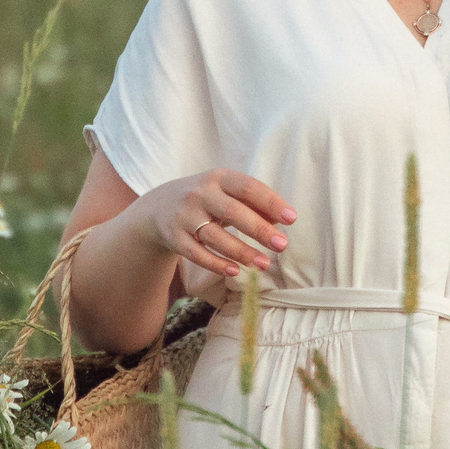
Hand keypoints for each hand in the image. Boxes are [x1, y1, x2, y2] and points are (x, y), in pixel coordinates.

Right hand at [136, 169, 294, 278]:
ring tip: (264, 264)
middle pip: (233, 212)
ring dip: (242, 252)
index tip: (291, 218)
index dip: (271, 202)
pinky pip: (197, 254)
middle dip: (260, 230)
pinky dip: (216, 264)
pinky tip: (236, 271)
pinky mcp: (174, 237)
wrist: (158, 207)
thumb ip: (253, 203)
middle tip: (282, 244)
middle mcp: (200, 193)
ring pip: (215, 236)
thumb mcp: (225, 192)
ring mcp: (184, 215)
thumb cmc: (206, 199)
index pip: (248, 187)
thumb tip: (282, 220)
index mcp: (218, 178)